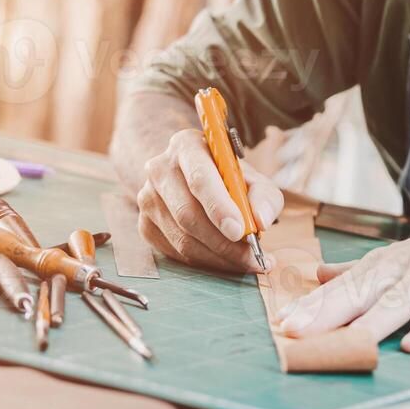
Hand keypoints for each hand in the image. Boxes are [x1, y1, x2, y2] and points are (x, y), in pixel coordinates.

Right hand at [136, 128, 284, 273]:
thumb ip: (264, 196)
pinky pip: (175, 253)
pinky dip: (205, 262)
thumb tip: (260, 221)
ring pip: (182, 239)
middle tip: (251, 257)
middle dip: (223, 242)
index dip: (219, 207)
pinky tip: (225, 260)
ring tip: (246, 261)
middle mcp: (160, 169)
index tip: (239, 231)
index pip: (200, 179)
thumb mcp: (253, 178)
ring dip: (218, 257)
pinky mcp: (145, 225)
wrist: (194, 180)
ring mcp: (147, 198)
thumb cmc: (228, 179)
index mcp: (187, 146)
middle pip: (188, 214)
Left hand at [274, 195, 409, 352]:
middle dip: (326, 311)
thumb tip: (318, 274)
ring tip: (344, 342)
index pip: (344, 284)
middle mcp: (404, 266)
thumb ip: (360, 268)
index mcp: (387, 263)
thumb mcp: (401, 255)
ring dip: (370, 321)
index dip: (313, 304)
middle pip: (361, 290)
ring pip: (398, 299)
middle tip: (294, 329)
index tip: (281, 321)